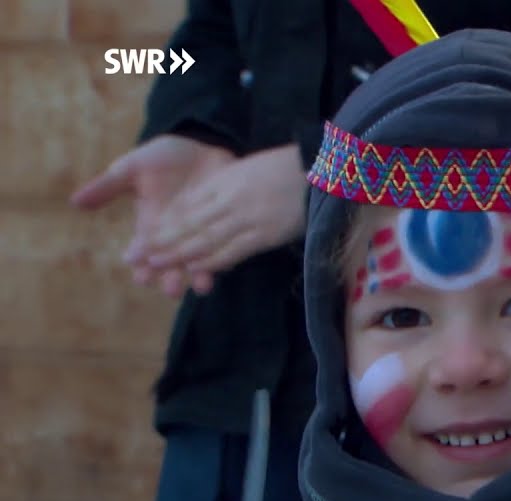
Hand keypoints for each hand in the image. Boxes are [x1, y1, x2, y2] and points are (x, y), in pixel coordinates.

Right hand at [70, 135, 235, 296]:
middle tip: (172, 288)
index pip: (143, 255)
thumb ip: (108, 186)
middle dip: (170, 280)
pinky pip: (224, 249)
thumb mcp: (134, 168)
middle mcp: (175, 238)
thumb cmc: (165, 158)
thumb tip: (75, 202)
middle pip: (170, 267)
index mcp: (150, 229)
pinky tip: (224, 267)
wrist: (203, 145)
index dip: (142, 267)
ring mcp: (200, 235)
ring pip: (197, 264)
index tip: (141, 274)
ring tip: (200, 287)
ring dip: (198, 278)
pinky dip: (223, 260)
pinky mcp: (224, 229)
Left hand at [141, 144, 307, 287]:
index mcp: (225, 179)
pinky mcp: (264, 233)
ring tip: (157, 265)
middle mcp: (229, 198)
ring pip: (205, 238)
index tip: (144, 237)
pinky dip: (213, 260)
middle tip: (137, 257)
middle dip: (162, 241)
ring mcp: (246, 216)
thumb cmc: (289, 168)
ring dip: (179, 254)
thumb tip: (209, 203)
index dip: (164, 223)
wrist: (321, 168)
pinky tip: (198, 270)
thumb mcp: (251, 168)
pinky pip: (233, 249)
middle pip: (189, 223)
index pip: (187, 205)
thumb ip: (229, 184)